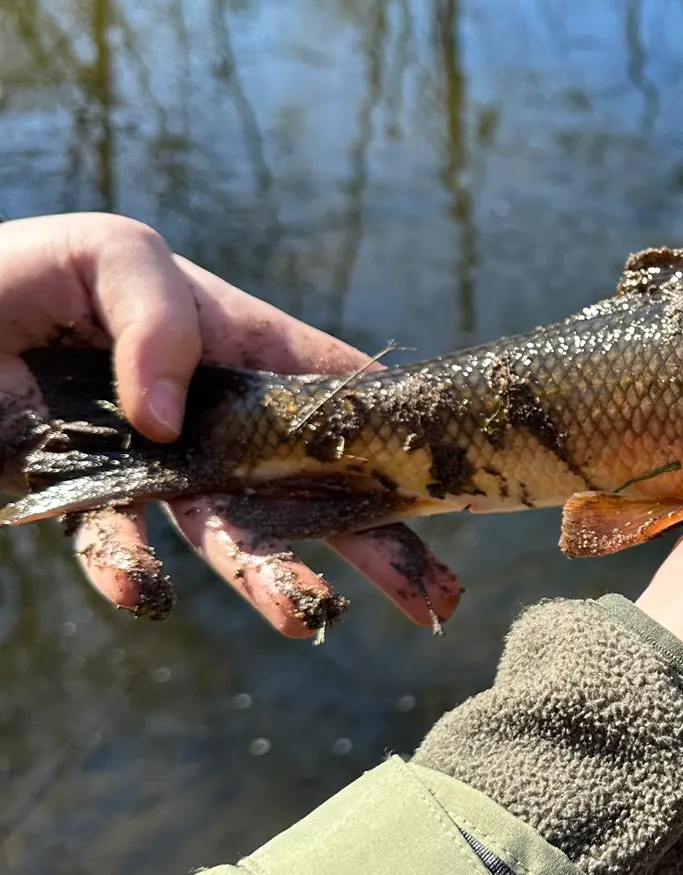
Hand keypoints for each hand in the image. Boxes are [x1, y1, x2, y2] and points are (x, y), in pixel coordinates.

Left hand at [0, 213, 460, 637]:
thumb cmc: (31, 266)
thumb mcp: (113, 254)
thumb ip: (162, 321)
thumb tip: (171, 422)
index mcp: (245, 345)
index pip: (339, 392)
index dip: (395, 433)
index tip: (449, 482)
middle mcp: (218, 413)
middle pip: (312, 482)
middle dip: (375, 538)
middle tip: (432, 595)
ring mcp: (160, 461)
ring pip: (233, 530)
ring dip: (276, 576)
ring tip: (310, 620)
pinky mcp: (89, 497)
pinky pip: (118, 548)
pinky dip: (132, 573)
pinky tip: (145, 595)